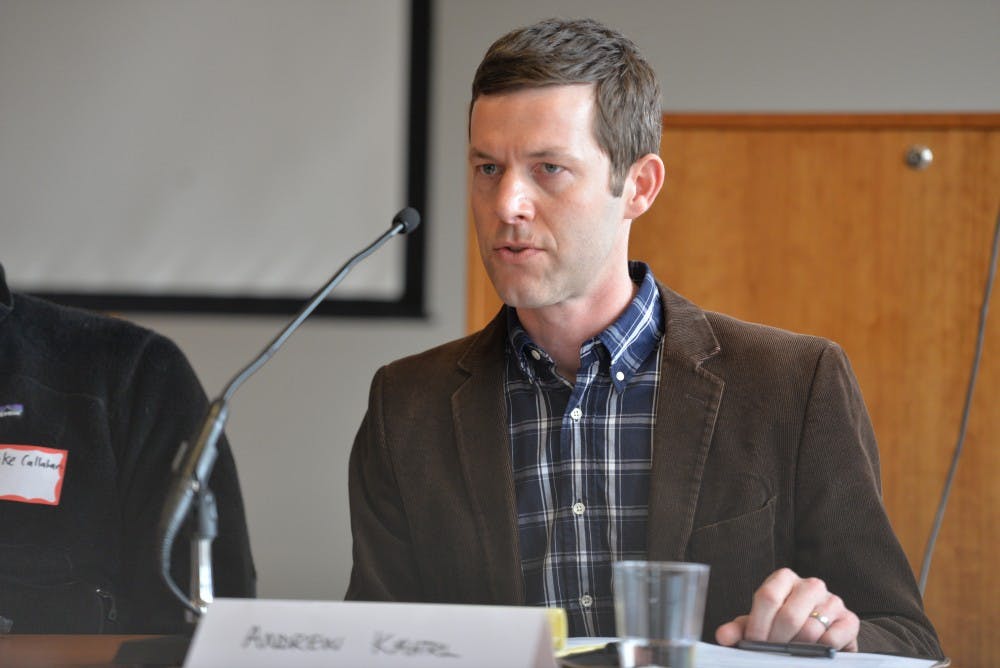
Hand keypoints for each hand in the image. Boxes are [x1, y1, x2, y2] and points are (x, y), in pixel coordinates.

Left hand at [715, 568, 859, 651]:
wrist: (820, 635)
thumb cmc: (783, 626)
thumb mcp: (759, 624)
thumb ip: (740, 629)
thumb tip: (723, 636)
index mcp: (784, 579)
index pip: (767, 596)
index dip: (758, 624)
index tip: (753, 643)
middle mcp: (811, 585)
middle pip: (788, 615)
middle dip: (775, 641)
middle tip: (769, 654)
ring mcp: (833, 601)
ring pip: (810, 630)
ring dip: (795, 650)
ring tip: (789, 656)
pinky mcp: (849, 620)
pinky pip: (832, 639)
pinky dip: (819, 651)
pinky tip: (811, 654)